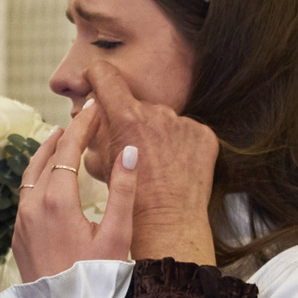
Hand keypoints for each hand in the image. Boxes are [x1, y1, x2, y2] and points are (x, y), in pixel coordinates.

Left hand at [12, 92, 138, 282]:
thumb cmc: (96, 280)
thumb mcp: (118, 235)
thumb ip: (124, 191)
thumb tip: (129, 150)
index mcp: (57, 201)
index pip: (68, 149)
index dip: (82, 125)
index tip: (93, 107)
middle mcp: (33, 206)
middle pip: (46, 158)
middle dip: (64, 135)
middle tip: (80, 118)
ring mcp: (21, 222)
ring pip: (30, 176)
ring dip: (46, 154)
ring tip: (59, 138)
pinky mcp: (18, 237)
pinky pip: (25, 196)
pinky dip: (37, 177)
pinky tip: (48, 179)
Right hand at [83, 61, 217, 264]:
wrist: (167, 222)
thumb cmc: (129, 198)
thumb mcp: (100, 163)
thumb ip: (95, 130)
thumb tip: (92, 110)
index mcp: (125, 116)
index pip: (106, 75)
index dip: (97, 76)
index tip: (96, 80)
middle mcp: (156, 112)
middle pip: (137, 104)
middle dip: (131, 121)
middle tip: (134, 151)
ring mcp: (183, 122)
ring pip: (163, 120)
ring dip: (157, 134)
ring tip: (158, 164)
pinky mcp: (204, 134)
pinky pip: (187, 132)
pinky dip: (180, 145)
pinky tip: (175, 166)